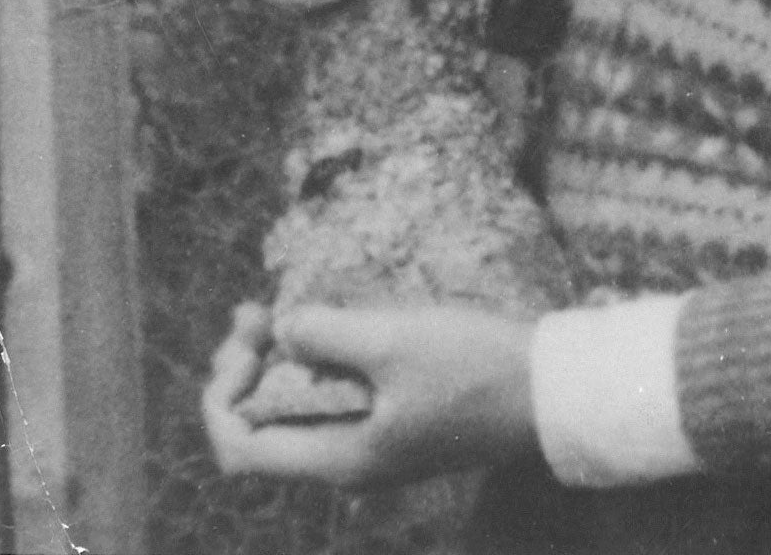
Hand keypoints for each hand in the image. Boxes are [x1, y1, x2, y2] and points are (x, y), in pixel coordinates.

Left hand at [203, 299, 539, 487]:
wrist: (547, 390)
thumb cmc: (472, 368)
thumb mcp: (393, 342)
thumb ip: (325, 336)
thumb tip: (281, 330)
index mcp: (338, 459)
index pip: (240, 449)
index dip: (223, 395)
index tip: (248, 339)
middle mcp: (345, 462)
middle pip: (261, 429)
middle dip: (244, 369)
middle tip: (253, 312)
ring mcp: (371, 443)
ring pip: (294, 412)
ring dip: (274, 363)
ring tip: (272, 309)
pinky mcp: (394, 421)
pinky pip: (329, 401)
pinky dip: (311, 365)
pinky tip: (321, 325)